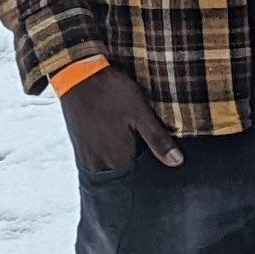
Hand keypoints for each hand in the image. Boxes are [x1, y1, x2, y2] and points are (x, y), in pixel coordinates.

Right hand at [60, 66, 182, 175]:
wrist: (77, 74)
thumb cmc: (111, 92)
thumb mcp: (140, 112)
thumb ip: (157, 139)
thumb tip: (176, 162)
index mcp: (118, 158)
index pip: (138, 179)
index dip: (149, 172)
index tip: (156, 163)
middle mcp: (99, 162)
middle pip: (121, 177)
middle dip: (133, 171)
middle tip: (143, 152)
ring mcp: (86, 155)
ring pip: (107, 170)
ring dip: (118, 164)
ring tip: (128, 147)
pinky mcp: (78, 145)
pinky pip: (93, 163)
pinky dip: (104, 158)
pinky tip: (112, 144)